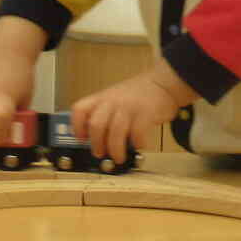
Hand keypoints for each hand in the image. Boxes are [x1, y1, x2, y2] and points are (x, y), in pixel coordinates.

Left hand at [70, 64, 193, 167]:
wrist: (163, 84)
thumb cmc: (139, 94)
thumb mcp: (115, 98)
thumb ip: (104, 113)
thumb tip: (96, 138)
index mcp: (103, 98)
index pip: (80, 109)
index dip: (77, 126)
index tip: (81, 139)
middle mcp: (113, 101)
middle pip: (96, 125)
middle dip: (97, 144)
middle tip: (100, 153)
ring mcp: (129, 107)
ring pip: (115, 132)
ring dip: (115, 149)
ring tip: (119, 157)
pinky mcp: (146, 113)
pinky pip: (137, 133)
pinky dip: (137, 143)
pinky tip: (140, 145)